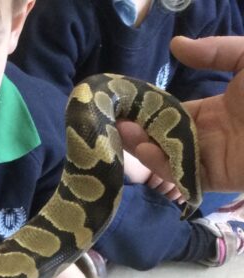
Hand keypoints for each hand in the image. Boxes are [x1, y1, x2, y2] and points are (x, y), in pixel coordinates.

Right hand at [118, 35, 243, 192]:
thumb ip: (215, 51)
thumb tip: (176, 45)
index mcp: (217, 111)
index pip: (174, 114)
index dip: (150, 111)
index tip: (126, 104)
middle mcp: (209, 137)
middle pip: (165, 138)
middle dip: (139, 131)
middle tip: (114, 121)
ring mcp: (210, 159)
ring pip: (168, 157)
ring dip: (142, 147)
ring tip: (122, 132)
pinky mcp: (214, 178)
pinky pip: (182, 174)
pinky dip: (160, 164)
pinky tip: (144, 148)